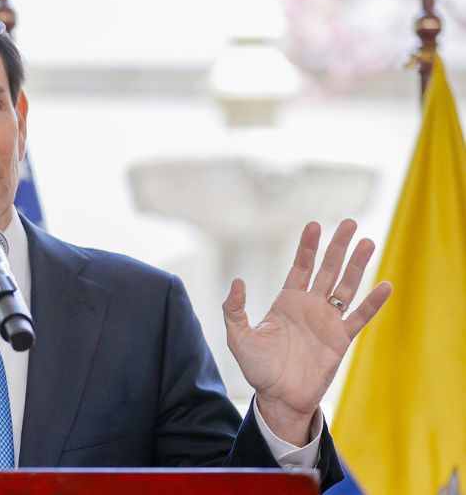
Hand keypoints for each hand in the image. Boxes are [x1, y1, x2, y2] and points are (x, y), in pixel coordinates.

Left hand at [222, 219, 391, 445]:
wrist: (278, 397)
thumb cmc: (258, 368)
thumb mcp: (238, 336)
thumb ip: (234, 309)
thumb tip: (237, 281)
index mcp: (287, 301)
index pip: (300, 267)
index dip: (308, 247)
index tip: (314, 225)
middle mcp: (310, 307)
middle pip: (328, 269)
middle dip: (338, 246)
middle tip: (350, 222)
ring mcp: (327, 321)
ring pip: (346, 287)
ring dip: (357, 265)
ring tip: (368, 242)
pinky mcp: (340, 340)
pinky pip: (359, 317)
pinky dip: (372, 302)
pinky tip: (384, 284)